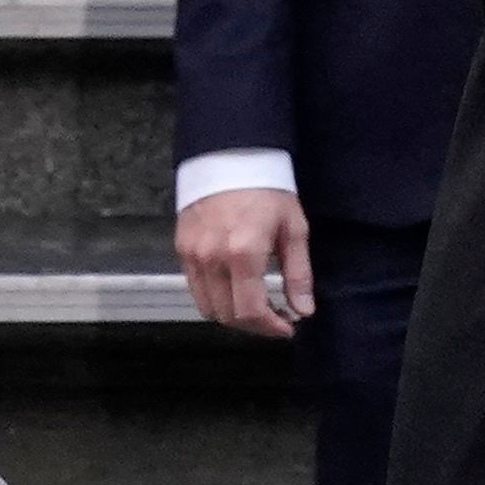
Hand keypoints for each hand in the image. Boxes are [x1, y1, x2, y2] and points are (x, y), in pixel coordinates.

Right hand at [173, 187, 315, 338]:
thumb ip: (298, 274)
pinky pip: (196, 289)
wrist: (231, 157)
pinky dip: (215, 298)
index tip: (287, 328)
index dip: (270, 328)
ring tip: (256, 305)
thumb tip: (304, 310)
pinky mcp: (181, 249)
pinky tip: (234, 289)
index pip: (250, 311)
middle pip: (227, 316)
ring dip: (233, 315)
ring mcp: (192, 254)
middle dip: (254, 326)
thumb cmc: (268, 191)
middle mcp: (212, 258)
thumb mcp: (294, 229)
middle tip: (275, 318)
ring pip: (208, 307)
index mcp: (243, 253)